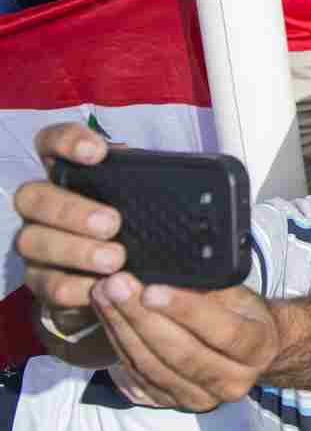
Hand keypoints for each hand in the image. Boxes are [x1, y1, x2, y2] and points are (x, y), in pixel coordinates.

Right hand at [14, 123, 121, 313]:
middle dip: (72, 210)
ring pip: (33, 241)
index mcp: (66, 173)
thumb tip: (158, 168)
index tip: (98, 153)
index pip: (51, 143)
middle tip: (112, 223)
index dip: (67, 142)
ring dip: (75, 251)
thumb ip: (139, 180)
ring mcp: (35, 242)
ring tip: (115, 260)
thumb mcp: (140, 195)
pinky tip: (101, 288)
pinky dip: (76, 288)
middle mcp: (41, 205)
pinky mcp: (40, 280)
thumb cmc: (134, 220)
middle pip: (34, 196)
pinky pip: (47, 284)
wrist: (122, 274)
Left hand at [91, 275, 277, 410]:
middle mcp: (233, 381)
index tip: (152, 288)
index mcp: (259, 349)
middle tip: (116, 285)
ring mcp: (200, 398)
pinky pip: (138, 376)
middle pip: (182, 353)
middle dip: (143, 317)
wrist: (247, 350)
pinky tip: (107, 316)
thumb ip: (213, 287)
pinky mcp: (171, 403)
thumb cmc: (242, 312)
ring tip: (103, 294)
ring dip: (122, 328)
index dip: (186, 311)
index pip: (223, 332)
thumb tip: (176, 267)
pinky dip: (118, 344)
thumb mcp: (240, 294)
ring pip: (153, 367)